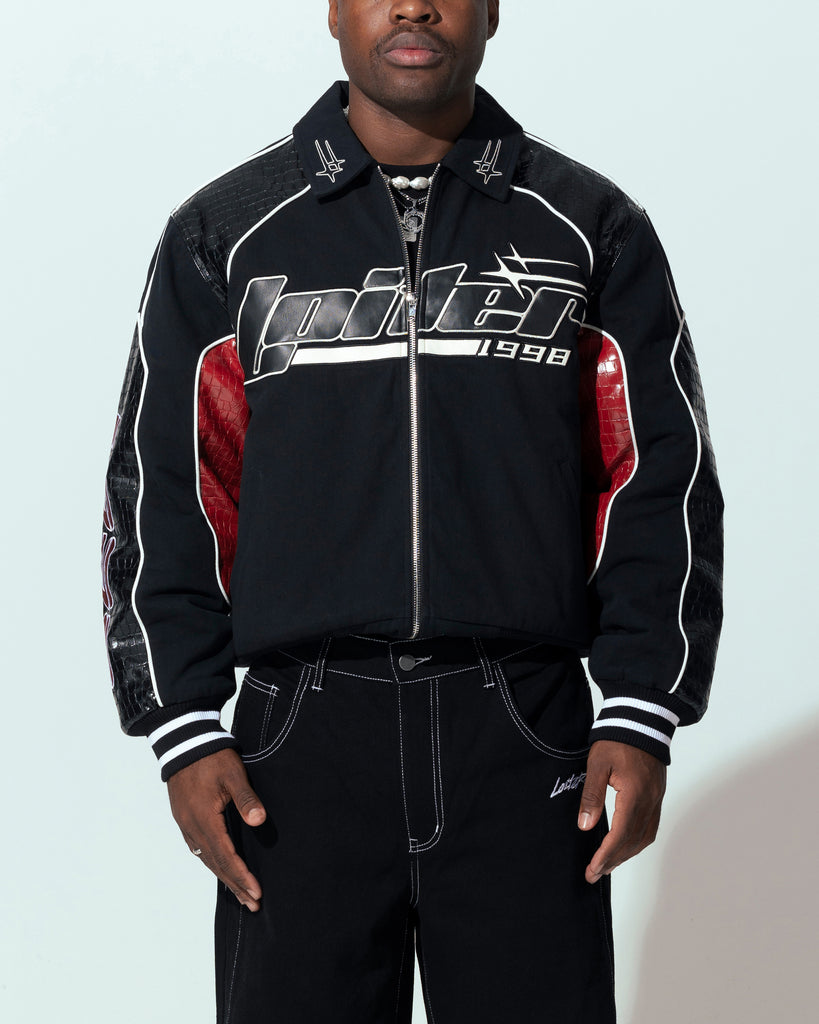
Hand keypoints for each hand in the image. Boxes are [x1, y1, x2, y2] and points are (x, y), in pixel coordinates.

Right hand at [167, 748, 266, 910]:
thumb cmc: (211, 757)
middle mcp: (192, 828)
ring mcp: (186, 825)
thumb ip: (246, 798)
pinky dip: (213, 863)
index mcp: (205, 820)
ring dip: (224, 877)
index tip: (256, 893)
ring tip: (241, 894)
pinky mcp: (184, 819)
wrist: (184, 742)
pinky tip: (220, 867)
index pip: (226, 856)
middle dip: (235, 885)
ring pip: (206, 859)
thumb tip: (260, 821)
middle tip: (253, 904)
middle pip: (215, 864)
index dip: (242, 876)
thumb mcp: (233, 774)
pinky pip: (199, 849)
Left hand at [577, 739, 666, 883]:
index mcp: (634, 795)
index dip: (606, 855)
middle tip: (594, 873)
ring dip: (626, 854)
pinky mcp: (657, 796)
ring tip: (607, 864)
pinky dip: (637, 842)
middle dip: (613, 860)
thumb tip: (585, 826)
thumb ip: (592, 796)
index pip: (620, 835)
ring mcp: (656, 799)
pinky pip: (650, 827)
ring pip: (644, 837)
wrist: (641, 720)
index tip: (592, 870)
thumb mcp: (597, 764)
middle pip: (633, 841)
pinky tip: (625, 845)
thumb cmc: (617, 739)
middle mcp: (649, 801)